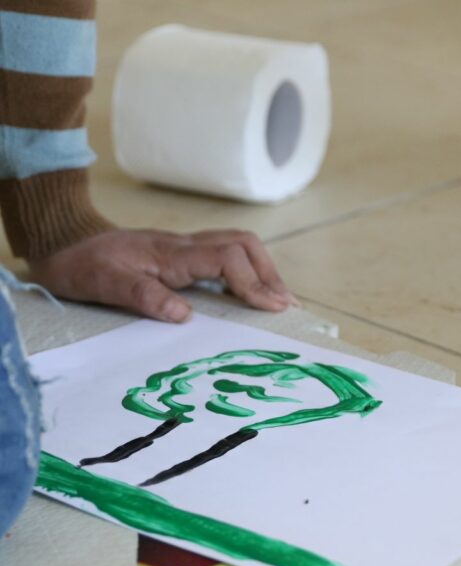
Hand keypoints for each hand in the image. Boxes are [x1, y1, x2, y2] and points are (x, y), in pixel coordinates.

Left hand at [29, 229, 298, 322]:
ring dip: (263, 269)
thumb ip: (144, 297)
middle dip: (269, 273)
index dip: (254, 282)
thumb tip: (184, 315)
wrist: (63, 242)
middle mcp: (185, 245)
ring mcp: (185, 247)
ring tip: (276, 299)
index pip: (228, 258)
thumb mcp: (105, 285)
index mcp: (172, 254)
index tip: (272, 308)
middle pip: (244, 243)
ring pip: (238, 244)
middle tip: (284, 305)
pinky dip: (247, 269)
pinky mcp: (182, 253)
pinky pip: (226, 253)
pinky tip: (249, 290)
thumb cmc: (83, 266)